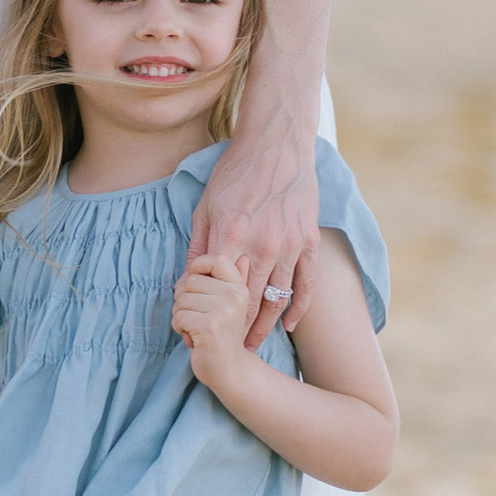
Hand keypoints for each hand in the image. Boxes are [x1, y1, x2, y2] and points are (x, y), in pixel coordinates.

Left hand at [171, 259, 254, 385]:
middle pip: (190, 280)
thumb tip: (244, 258)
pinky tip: (192, 337)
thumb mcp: (233, 305)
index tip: (193, 283)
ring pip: (181, 299)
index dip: (197, 266)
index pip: (216, 259)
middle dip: (183, 299)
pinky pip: (178, 316)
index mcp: (239, 287)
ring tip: (195, 328)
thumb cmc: (224, 335)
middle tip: (196, 316)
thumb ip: (236, 281)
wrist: (230, 370)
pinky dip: (179, 328)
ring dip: (180, 316)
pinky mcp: (209, 327)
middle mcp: (234, 296)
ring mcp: (223, 311)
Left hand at [189, 112, 318, 326]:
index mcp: (231, 236)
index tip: (204, 335)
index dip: (212, 317)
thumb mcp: (205, 206)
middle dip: (239, 332)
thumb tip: (186, 282)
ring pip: (278, 299)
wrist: (276, 144)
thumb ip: (199, 247)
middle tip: (231, 352)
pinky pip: (306, 284)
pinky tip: (290, 326)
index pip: (220, 291)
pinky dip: (299, 308)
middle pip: (250, 303)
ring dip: (266, 326)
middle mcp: (262, 245)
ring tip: (254, 345)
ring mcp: (289, 244)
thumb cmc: (234, 172)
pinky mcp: (309, 240)